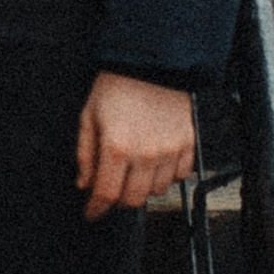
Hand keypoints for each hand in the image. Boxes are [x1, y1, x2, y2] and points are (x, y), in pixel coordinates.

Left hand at [75, 71, 196, 222]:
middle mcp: (145, 154)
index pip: (106, 194)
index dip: (96, 209)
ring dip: (143, 186)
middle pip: (133, 200)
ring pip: (157, 191)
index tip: (92, 213)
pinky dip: (167, 174)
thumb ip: (85, 153)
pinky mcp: (189, 144)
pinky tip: (157, 160)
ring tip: (135, 168)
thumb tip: (84, 184)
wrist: (153, 61)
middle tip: (112, 188)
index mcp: (117, 147)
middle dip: (118, 200)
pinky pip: (180, 176)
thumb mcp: (89, 114)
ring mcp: (170, 150)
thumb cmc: (118, 84)